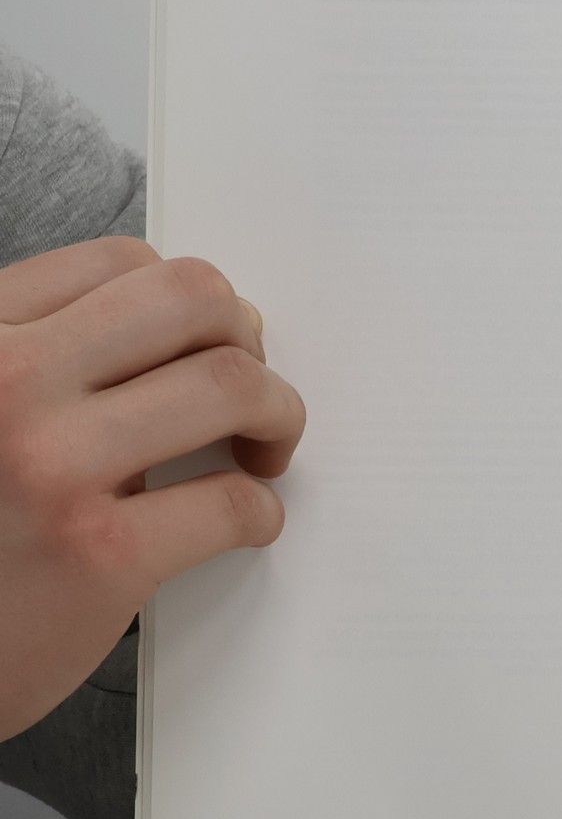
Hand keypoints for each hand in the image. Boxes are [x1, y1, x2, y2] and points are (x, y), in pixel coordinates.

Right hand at [0, 239, 305, 741]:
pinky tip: (243, 524)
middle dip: (246, 339)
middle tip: (250, 393)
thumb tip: (192, 347)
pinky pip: (231, 502)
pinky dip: (261, 512)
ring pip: (233, 384)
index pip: (121, 264)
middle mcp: (3, 382)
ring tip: (264, 453)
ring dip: (278, 416)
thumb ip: (47, 372)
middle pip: (192, 299)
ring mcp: (48, 464)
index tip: (208, 345)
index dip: (189, 307)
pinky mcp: (96, 554)